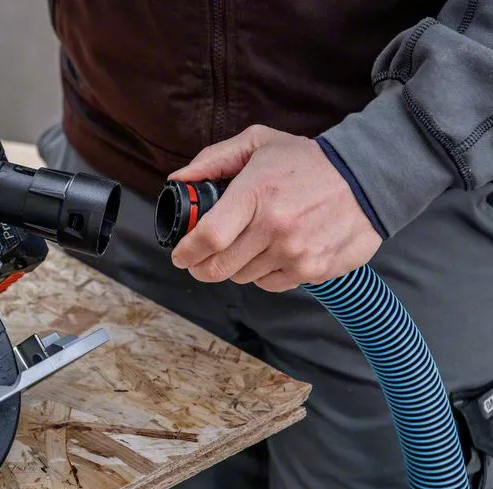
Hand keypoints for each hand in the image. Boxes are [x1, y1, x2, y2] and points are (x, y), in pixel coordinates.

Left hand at [169, 125, 381, 291]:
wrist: (369, 177)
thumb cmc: (307, 160)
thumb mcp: (259, 143)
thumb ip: (214, 160)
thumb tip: (178, 181)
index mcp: (256, 194)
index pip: (208, 237)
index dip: (186, 252)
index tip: (180, 255)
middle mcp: (275, 228)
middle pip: (219, 267)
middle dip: (202, 267)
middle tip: (202, 260)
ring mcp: (296, 253)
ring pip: (243, 278)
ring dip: (237, 267)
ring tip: (248, 245)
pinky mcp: (314, 270)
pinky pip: (271, 285)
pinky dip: (264, 274)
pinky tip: (273, 253)